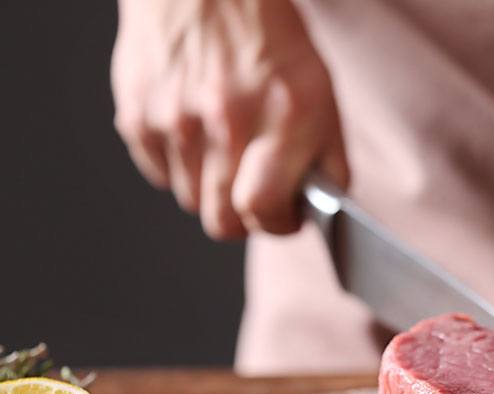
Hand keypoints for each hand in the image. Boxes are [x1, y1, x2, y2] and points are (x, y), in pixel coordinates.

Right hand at [111, 0, 348, 238]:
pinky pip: (159, 174)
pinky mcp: (137, 113)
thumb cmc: (270, 39)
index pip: (263, 209)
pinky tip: (196, 132)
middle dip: (243, 219)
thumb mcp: (320, 92)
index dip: (277, 225)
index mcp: (283, 116)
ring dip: (211, 189)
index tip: (284, 217)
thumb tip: (316, 210)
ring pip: (190, 200)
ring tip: (225, 150)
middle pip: (222, 222)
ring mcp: (175, 118)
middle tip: (255, 194)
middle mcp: (227, 119)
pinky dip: (179, 165)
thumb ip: (326, 158)